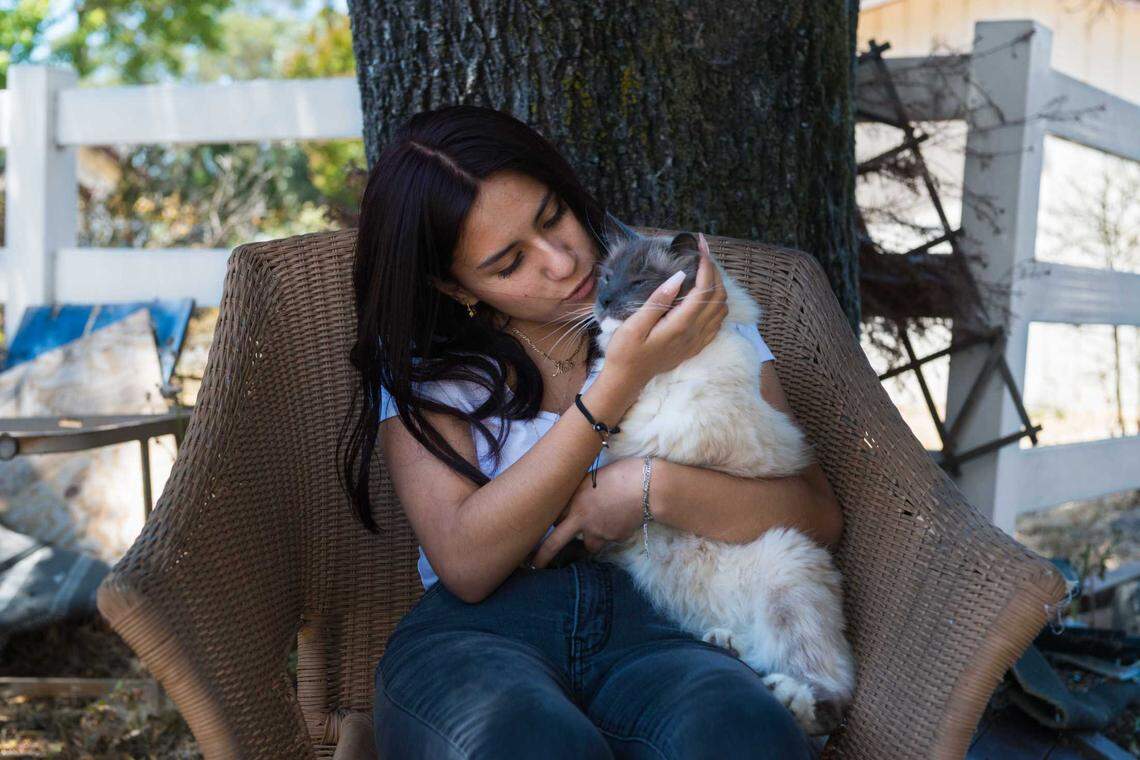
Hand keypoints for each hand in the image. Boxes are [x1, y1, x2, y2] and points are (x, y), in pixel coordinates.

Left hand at [529, 458, 643, 568]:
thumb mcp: (594, 477)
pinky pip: (609, 539)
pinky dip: (613, 532)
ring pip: (588, 544)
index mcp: (574, 499)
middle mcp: (581, 519)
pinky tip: (622, 518)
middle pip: (555, 543)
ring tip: (602, 525)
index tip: (542, 525)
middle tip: (533, 565)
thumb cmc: (622, 473)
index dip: (549, 520)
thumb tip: (575, 501)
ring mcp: (598, 532)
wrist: (648, 487)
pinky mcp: (614, 538)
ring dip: (590, 539)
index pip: (551, 517)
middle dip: (543, 555)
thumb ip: (581, 492)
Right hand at [603, 232, 728, 387]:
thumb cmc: (625, 351)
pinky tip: (705, 293)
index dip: (705, 265)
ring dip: (718, 285)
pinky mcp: (696, 346)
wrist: (628, 379)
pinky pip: (717, 321)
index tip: (700, 246)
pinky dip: (717, 302)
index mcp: (680, 326)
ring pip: (722, 308)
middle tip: (702, 250)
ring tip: (704, 267)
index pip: (704, 289)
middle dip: (714, 270)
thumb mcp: (634, 325)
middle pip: (718, 296)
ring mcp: (698, 341)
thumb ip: (657, 301)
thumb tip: (679, 276)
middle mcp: (695, 334)